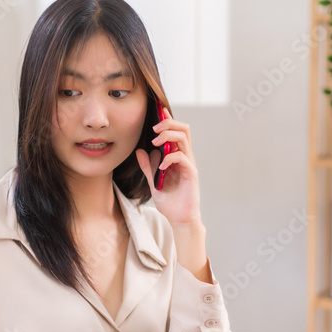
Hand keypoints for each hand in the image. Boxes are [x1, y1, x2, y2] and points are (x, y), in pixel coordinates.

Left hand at [134, 105, 201, 224]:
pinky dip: (170, 158)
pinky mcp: (192, 174)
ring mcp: (189, 164)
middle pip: (183, 129)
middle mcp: (186, 157)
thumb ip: (148, 167)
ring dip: (168, 135)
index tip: (158, 111)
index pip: (176, 132)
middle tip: (153, 128)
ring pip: (184, 138)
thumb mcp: (154, 182)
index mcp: (178, 157)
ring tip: (155, 141)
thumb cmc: (170, 202)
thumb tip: (140, 151)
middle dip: (168, 124)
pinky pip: (182, 158)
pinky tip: (161, 167)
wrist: (179, 219)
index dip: (168, 120)